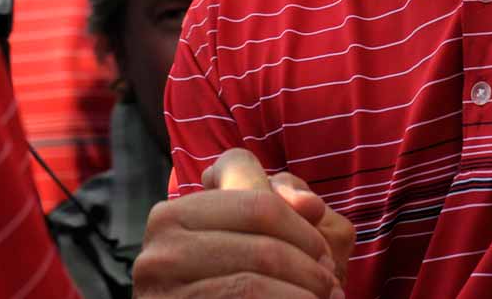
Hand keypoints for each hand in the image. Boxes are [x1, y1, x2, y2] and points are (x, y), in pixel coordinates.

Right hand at [134, 149, 348, 298]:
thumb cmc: (221, 283)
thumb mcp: (241, 238)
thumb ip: (274, 208)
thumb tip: (309, 204)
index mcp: (173, 215)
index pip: (257, 203)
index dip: (301, 226)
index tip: (320, 250)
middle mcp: (162, 250)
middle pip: (263, 243)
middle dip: (308, 263)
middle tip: (329, 281)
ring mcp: (166, 290)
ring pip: (258, 279)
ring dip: (305, 290)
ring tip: (323, 298)